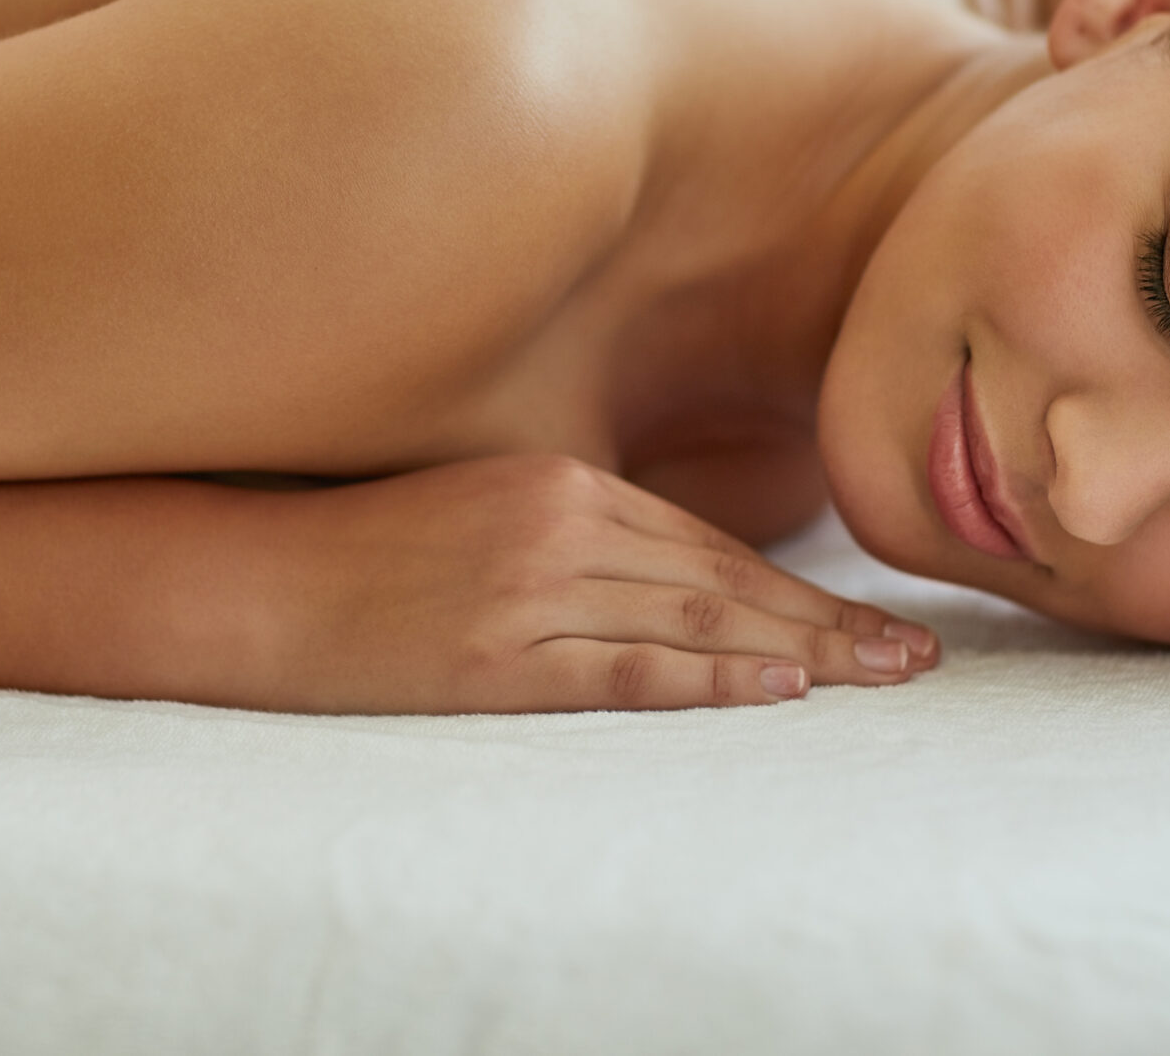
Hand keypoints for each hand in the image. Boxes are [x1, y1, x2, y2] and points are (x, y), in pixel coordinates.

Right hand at [251, 454, 938, 712]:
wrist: (248, 581)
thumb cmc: (359, 547)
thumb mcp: (480, 504)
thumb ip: (571, 523)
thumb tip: (662, 572)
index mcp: (561, 479)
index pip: (708, 544)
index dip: (798, 584)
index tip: (873, 612)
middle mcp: (560, 523)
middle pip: (725, 580)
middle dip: (832, 620)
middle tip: (920, 654)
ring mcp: (530, 590)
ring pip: (698, 621)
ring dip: (803, 651)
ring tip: (885, 678)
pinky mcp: (497, 657)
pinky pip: (628, 671)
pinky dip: (712, 680)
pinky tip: (778, 690)